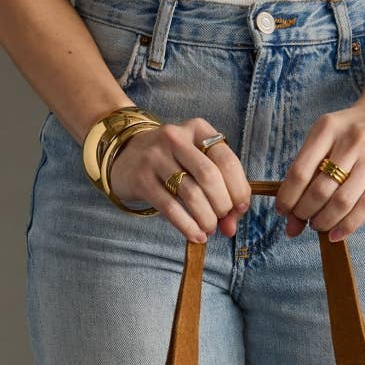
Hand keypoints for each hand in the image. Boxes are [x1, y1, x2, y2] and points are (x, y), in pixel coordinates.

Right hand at [110, 118, 252, 241]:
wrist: (125, 156)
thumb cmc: (171, 162)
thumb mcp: (196, 164)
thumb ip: (219, 190)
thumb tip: (231, 226)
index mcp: (198, 129)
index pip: (227, 161)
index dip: (239, 190)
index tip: (239, 209)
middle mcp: (176, 138)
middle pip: (210, 177)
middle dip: (222, 205)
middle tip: (222, 219)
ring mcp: (156, 157)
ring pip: (191, 194)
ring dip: (206, 219)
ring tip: (209, 229)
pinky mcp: (142, 179)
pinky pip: (171, 208)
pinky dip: (188, 227)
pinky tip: (196, 236)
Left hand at [275, 96, 364, 240]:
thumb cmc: (352, 132)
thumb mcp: (326, 138)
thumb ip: (306, 174)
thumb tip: (290, 222)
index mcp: (327, 129)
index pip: (299, 173)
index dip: (287, 199)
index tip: (283, 211)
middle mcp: (351, 141)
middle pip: (319, 191)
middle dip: (305, 213)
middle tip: (303, 219)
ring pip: (342, 202)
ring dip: (324, 221)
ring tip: (318, 225)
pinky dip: (347, 226)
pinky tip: (336, 233)